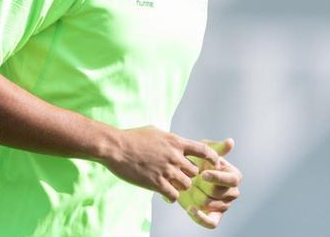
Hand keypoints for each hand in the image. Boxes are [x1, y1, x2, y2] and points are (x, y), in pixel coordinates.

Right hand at [101, 127, 219, 202]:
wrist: (116, 147)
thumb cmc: (132, 137)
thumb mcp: (155, 132)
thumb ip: (170, 140)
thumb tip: (176, 142)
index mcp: (175, 142)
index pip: (203, 150)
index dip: (212, 158)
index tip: (214, 164)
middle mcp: (174, 156)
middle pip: (195, 172)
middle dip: (189, 175)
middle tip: (180, 177)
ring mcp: (166, 170)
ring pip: (186, 185)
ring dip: (180, 186)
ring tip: (171, 185)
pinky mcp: (156, 183)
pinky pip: (173, 195)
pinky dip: (171, 196)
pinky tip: (164, 194)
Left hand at [178, 138, 241, 228]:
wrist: (184, 175)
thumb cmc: (198, 161)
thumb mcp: (205, 152)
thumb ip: (217, 148)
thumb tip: (230, 142)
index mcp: (234, 176)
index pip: (232, 180)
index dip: (218, 177)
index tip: (203, 173)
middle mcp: (232, 192)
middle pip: (219, 193)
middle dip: (202, 186)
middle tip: (191, 179)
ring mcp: (224, 205)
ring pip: (212, 205)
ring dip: (197, 196)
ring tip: (187, 188)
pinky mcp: (214, 217)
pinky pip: (212, 223)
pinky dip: (201, 218)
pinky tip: (190, 209)